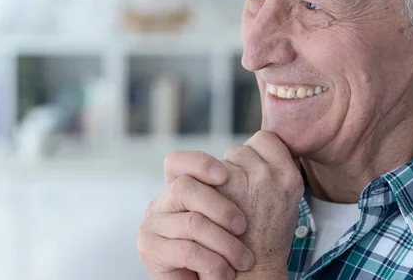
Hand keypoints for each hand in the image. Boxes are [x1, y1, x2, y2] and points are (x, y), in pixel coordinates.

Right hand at [138, 151, 255, 279]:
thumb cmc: (229, 252)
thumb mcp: (236, 213)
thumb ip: (241, 183)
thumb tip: (263, 146)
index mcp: (180, 189)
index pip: (176, 161)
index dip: (199, 163)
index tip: (225, 175)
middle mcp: (161, 202)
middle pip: (186, 188)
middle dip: (220, 207)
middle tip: (243, 226)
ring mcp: (152, 225)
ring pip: (192, 222)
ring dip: (225, 244)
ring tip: (244, 260)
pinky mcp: (149, 249)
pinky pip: (187, 250)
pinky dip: (214, 263)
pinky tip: (227, 272)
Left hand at [217, 131, 303, 276]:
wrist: (251, 272)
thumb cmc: (265, 239)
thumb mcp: (285, 202)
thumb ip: (274, 173)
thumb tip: (256, 147)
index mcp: (290, 178)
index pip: (268, 139)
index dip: (257, 152)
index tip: (253, 172)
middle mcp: (270, 175)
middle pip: (241, 148)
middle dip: (236, 167)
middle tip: (238, 196)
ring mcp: (245, 180)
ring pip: (221, 160)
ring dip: (218, 177)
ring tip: (225, 204)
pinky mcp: (222, 188)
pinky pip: (204, 172)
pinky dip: (202, 186)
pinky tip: (209, 206)